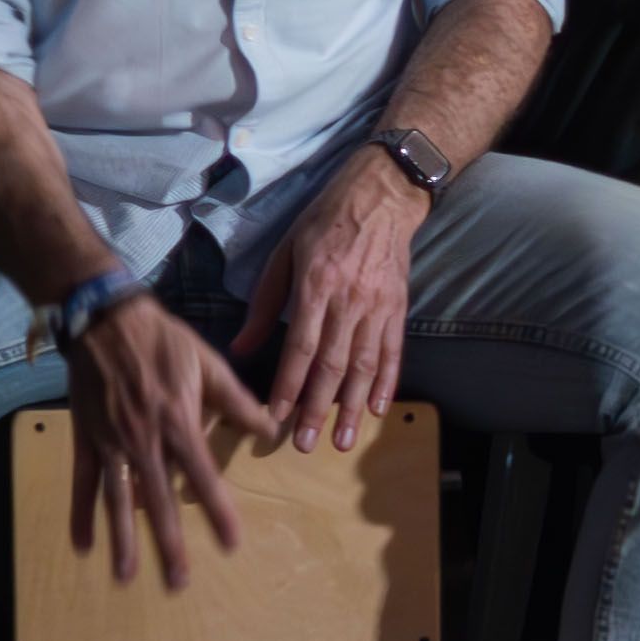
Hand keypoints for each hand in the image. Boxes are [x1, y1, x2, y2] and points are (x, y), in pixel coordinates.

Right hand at [64, 287, 266, 590]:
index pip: (203, 477)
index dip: (217, 512)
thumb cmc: (163, 341)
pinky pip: (84, 484)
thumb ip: (238, 402)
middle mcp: (145, 441)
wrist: (105, 320)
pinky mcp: (86, 440)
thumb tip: (271, 428)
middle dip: (168, 545)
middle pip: (158, 502)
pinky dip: (81, 515)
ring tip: (126, 578)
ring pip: (118, 502)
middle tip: (178, 582)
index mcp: (179, 423)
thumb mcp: (208, 365)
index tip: (230, 544)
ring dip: (123, 542)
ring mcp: (112, 443)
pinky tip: (82, 547)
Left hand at [232, 149, 424, 454]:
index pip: (300, 347)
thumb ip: (265, 303)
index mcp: (316, 286)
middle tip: (305, 444)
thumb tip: (241, 346)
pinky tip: (378, 408)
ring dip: (353, 407)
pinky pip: (393, 352)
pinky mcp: (398, 308)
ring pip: (365, 366)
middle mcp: (349, 301)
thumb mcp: (284, 252)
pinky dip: (387, 382)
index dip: (287, 385)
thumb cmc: (326, 220)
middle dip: (317, 409)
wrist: (383, 197)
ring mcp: (378, 307)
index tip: (274, 416)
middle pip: (333, 366)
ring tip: (344, 441)